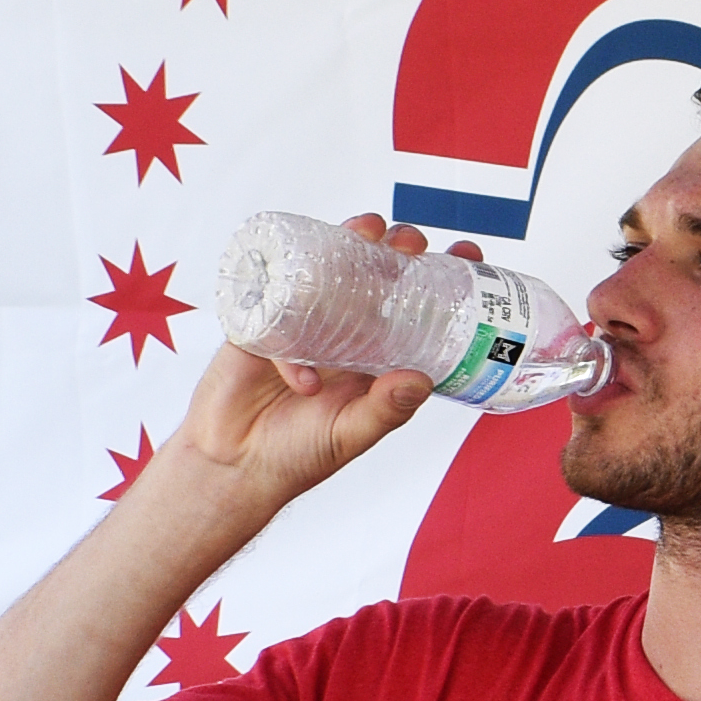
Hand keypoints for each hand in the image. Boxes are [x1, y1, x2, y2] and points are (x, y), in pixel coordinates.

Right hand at [140, 211, 470, 516]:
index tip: (467, 256)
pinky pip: (274, 304)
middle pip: (373, 273)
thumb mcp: (350, 434)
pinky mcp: (260, 323)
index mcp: (373, 354)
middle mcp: (341, 331)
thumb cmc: (296, 455)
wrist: (232, 466)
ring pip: (327, 268)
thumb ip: (385, 409)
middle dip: (396, 249)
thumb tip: (420, 379)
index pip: (413, 306)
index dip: (439, 278)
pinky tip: (304, 379)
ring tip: (370, 235)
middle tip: (412, 243)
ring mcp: (300, 322)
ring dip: (349, 245)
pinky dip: (291, 335)